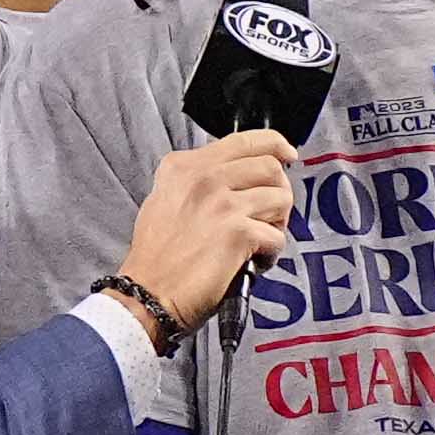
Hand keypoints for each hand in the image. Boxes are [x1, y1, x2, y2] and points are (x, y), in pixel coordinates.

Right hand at [120, 128, 300, 330]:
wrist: (147, 293)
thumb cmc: (156, 257)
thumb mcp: (164, 199)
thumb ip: (196, 180)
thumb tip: (236, 176)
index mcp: (185, 167)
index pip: (244, 141)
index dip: (276, 144)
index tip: (287, 155)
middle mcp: (204, 178)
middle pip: (270, 167)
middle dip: (280, 191)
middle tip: (271, 214)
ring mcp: (222, 204)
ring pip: (280, 198)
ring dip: (279, 222)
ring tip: (261, 240)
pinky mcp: (238, 233)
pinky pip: (277, 236)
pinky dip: (271, 253)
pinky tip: (254, 262)